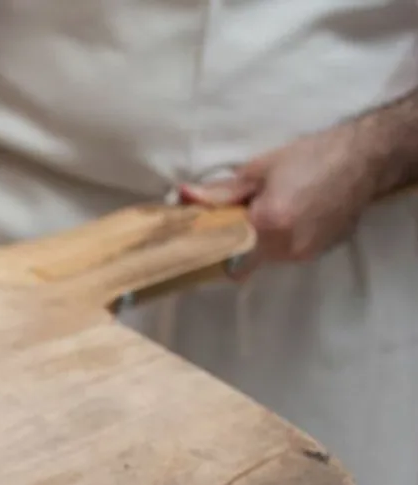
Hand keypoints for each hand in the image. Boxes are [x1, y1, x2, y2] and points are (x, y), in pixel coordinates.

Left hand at [179, 121, 380, 274]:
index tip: (209, 238)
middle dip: (240, 240)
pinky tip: (295, 212)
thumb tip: (183, 196)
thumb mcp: (258, 170)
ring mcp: (309, 252)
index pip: (230, 263)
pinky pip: (293, 250)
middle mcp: (288, 248)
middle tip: (242, 213)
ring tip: (273, 208)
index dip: (217, 252)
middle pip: (249, 260)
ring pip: (271, 256)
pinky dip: (285, 237)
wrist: (364, 157)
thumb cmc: (309, 157)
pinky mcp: (324, 250)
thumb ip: (220, 192)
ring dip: (264, 239)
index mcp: (268, 226)